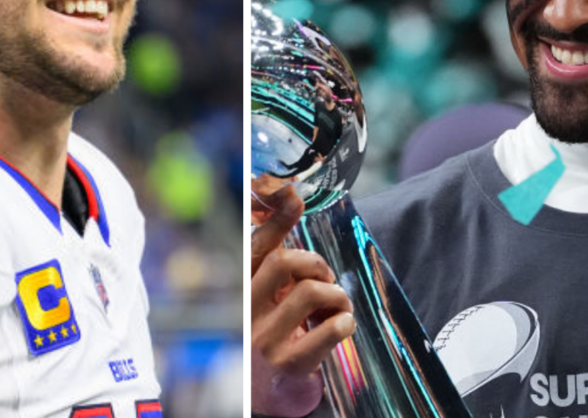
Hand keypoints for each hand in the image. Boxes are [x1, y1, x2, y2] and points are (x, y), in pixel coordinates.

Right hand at [251, 185, 353, 416]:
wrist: (269, 394)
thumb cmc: (276, 332)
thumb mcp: (273, 290)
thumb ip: (280, 248)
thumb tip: (288, 193)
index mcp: (243, 288)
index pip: (257, 245)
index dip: (276, 217)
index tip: (292, 195)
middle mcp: (247, 312)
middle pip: (283, 262)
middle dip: (316, 264)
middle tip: (326, 280)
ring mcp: (264, 339)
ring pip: (309, 292)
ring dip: (336, 295)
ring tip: (338, 307)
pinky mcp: (287, 364)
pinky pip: (327, 331)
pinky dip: (344, 323)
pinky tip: (342, 325)